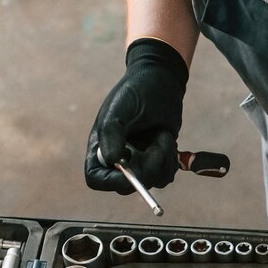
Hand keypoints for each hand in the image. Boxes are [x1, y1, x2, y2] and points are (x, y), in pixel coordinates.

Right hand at [84, 38, 187, 192]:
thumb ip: (112, 134)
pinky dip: (171, 158)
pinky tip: (166, 138)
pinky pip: (166, 174)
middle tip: (156, 144)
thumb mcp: (120, 110)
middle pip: (128, 186)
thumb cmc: (135, 92)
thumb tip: (112, 160)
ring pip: (152, 181)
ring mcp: (139, 163)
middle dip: (147, 167)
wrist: (162, 82)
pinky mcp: (157, 161)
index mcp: (100, 149)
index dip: (111, 181)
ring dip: (162, 158)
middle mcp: (118, 160)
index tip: (129, 170)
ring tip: (161, 134)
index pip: (97, 179)